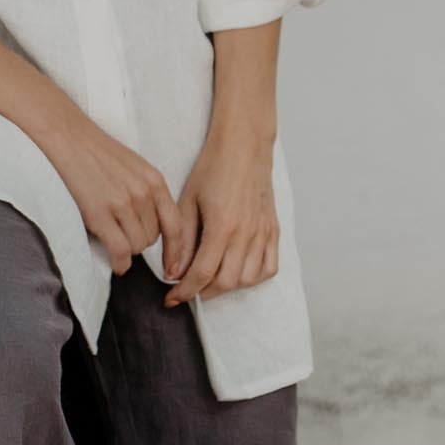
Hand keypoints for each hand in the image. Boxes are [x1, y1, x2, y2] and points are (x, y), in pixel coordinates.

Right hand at [44, 108, 185, 276]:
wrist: (69, 138)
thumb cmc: (99, 153)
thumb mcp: (136, 167)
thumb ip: (148, 192)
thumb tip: (154, 224)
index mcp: (154, 181)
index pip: (175, 224)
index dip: (176, 250)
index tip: (173, 265)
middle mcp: (143, 193)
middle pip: (153, 238)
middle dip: (141, 242)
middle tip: (124, 236)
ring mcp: (122, 204)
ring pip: (137, 246)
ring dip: (128, 250)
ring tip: (114, 240)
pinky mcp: (100, 213)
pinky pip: (119, 250)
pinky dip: (120, 262)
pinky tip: (117, 263)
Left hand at [162, 125, 278, 304]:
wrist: (243, 146)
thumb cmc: (212, 168)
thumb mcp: (187, 202)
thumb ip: (182, 241)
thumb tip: (174, 272)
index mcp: (222, 226)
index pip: (202, 273)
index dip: (185, 292)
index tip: (171, 298)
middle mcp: (246, 234)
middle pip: (226, 282)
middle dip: (203, 292)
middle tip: (189, 287)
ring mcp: (263, 233)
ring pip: (248, 279)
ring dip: (227, 285)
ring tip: (211, 279)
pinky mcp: (273, 229)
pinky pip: (269, 267)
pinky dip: (253, 277)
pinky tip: (237, 271)